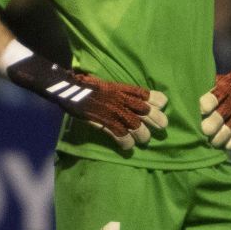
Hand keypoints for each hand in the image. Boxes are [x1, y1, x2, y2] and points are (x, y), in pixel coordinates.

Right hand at [8, 55, 167, 149]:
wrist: (67, 87)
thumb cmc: (83, 83)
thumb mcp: (102, 82)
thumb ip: (114, 89)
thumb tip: (123, 92)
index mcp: (120, 88)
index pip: (143, 93)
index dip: (155, 98)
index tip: (163, 102)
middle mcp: (120, 99)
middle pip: (144, 110)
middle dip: (156, 119)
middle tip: (163, 126)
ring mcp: (112, 111)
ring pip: (135, 125)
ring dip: (142, 134)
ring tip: (144, 139)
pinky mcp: (103, 122)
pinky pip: (119, 135)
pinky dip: (125, 142)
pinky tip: (127, 147)